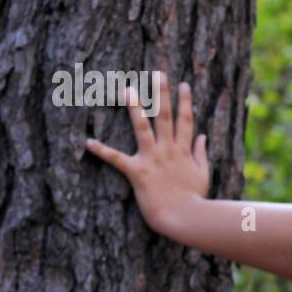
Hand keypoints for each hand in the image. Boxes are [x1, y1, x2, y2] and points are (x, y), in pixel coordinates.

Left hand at [86, 71, 209, 236]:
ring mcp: (153, 159)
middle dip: (162, 94)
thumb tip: (202, 136)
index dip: (185, 102)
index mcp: (183, 151)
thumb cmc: (194, 200)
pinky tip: (88, 141)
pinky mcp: (138, 172)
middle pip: (166, 117)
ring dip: (135, 108)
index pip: (186, 121)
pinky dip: (102, 151)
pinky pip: (117, 159)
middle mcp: (168, 150)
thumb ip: (201, 154)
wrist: (185, 218)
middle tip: (158, 73)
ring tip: (127, 90)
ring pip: (143, 128)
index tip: (183, 84)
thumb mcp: (203, 175)